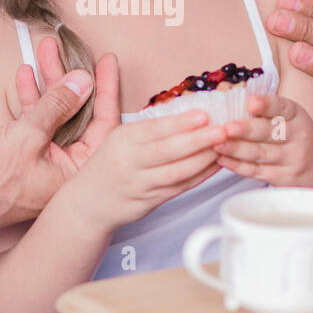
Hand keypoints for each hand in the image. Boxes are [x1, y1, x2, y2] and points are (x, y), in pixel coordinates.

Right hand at [0, 52, 117, 232]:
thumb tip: (83, 81)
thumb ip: (57, 105)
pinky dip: (33, 100)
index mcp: (78, 170)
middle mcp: (68, 167)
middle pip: (80, 114)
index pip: (104, 123)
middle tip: (68, 51)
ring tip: (44, 52)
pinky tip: (26, 76)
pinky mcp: (28, 156)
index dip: (106, 89)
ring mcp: (48, 160)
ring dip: (49, 84)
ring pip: (57, 114)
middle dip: (70, 79)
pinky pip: (37, 123)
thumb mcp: (27, 135)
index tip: (107, 62)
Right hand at [63, 111, 227, 234]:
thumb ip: (147, 127)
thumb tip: (184, 110)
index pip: (155, 129)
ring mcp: (140, 184)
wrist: (88, 202)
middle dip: (199, 140)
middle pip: (169, 151)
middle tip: (223, 130)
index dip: (181, 122)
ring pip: (177, 172)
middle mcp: (130, 162)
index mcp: (123, 139)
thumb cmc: (109, 163)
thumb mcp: (118, 137)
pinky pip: (179, 188)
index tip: (204, 114)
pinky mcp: (149, 202)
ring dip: (204, 160)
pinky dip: (199, 176)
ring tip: (225, 147)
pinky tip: (215, 165)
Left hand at [213, 94, 312, 188]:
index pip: (283, 108)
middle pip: (270, 133)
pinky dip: (237, 166)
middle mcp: (298, 137)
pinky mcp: (284, 178)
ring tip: (216, 143)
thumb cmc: (298, 138)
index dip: (267, 105)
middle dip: (246, 130)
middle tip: (226, 127)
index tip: (251, 103)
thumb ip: (268, 111)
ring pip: (261, 153)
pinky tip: (222, 159)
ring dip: (236, 148)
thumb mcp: (293, 119)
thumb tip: (230, 96)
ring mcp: (292, 159)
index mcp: (297, 116)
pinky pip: (257, 171)